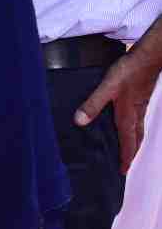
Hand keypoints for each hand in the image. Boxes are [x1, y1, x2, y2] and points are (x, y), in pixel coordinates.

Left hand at [76, 29, 161, 172]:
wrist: (148, 58)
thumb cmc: (129, 71)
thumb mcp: (106, 87)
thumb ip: (93, 104)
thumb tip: (80, 122)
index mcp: (128, 116)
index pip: (127, 142)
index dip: (125, 157)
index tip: (122, 171)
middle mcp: (136, 114)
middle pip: (135, 139)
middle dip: (131, 153)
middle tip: (126, 165)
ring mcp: (139, 105)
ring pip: (138, 129)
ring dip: (133, 141)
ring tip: (127, 148)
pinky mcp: (139, 97)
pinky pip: (137, 119)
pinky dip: (133, 127)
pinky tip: (126, 121)